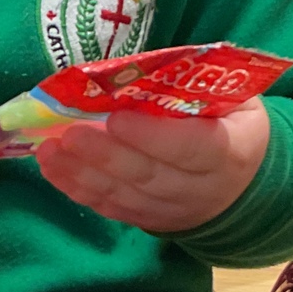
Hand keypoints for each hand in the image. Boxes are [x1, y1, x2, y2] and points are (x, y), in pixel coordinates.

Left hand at [35, 102, 270, 232]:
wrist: (243, 183)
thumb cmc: (233, 124)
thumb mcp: (232, 98)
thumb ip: (195, 85)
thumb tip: (135, 70)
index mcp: (229, 152)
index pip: (190, 148)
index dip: (151, 135)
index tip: (115, 117)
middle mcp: (202, 189)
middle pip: (149, 175)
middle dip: (105, 154)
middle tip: (69, 133)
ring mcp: (173, 210)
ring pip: (125, 196)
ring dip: (82, 174)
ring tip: (49, 150)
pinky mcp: (149, 221)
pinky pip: (112, 209)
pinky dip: (79, 190)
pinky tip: (53, 169)